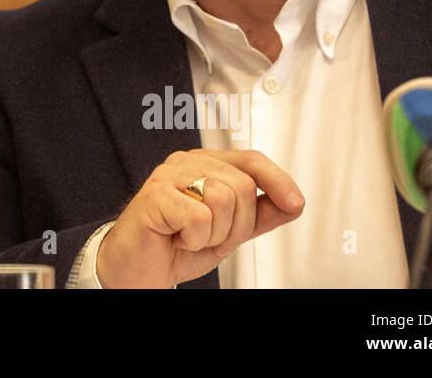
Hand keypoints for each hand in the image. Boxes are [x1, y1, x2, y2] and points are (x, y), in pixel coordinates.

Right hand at [95, 149, 304, 287]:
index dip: (278, 180)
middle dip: (236, 225)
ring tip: (191, 237)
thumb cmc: (174, 247)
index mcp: (204, 165)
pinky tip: (176, 238)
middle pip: (242, 186)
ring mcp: (169, 175)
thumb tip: (292, 202)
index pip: (251, 160)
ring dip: (213, 234)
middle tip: (209, 237)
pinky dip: (194, 239)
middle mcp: (186, 164)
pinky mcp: (155, 194)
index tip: (295, 202)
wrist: (137, 271)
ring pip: (223, 199)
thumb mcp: (228, 232)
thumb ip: (258, 215)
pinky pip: (199, 217)